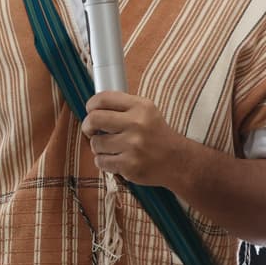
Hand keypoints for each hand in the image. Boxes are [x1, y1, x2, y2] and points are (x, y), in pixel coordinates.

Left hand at [80, 91, 197, 189]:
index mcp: (140, 106)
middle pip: (94, 119)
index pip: (103, 99)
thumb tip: (93, 108)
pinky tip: (115, 159)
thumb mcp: (147, 112)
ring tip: (111, 148)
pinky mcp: (129, 166)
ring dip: (98, 147)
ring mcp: (133, 146)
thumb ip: (123, 107)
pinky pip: (101, 162)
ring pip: (96, 144)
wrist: (178, 161)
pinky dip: (103, 162)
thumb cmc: (157, 135)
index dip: (91, 105)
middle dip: (88, 126)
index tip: (90, 111)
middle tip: (91, 130)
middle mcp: (136, 124)